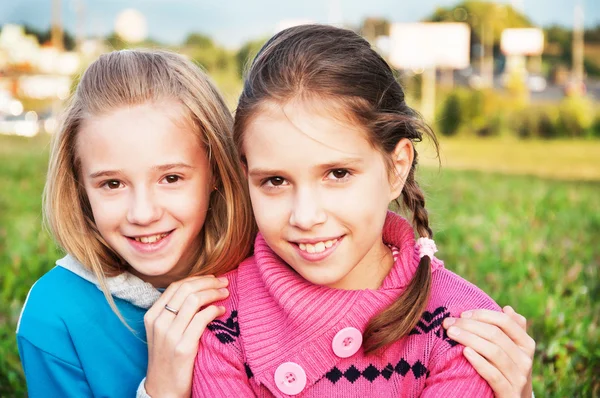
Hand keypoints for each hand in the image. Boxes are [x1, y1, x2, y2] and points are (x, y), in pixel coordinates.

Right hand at [143, 275, 228, 397]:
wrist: (163, 389)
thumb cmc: (167, 358)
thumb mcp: (163, 332)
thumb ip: (174, 312)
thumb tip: (198, 290)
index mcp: (152, 315)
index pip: (176, 286)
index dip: (197, 278)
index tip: (213, 278)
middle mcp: (158, 322)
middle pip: (186, 289)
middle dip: (209, 282)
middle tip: (224, 282)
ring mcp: (170, 335)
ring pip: (194, 300)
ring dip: (214, 293)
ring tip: (226, 293)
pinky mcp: (183, 347)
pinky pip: (201, 319)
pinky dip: (215, 310)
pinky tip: (222, 310)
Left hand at [442, 306, 534, 397]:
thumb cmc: (506, 369)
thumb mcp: (512, 350)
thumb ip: (510, 329)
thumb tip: (507, 308)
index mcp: (526, 344)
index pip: (505, 321)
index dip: (482, 315)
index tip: (462, 314)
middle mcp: (526, 359)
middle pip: (495, 335)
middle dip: (469, 326)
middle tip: (448, 323)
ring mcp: (519, 377)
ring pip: (494, 352)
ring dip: (469, 339)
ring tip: (451, 333)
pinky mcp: (509, 393)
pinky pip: (493, 375)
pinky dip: (478, 362)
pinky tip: (465, 352)